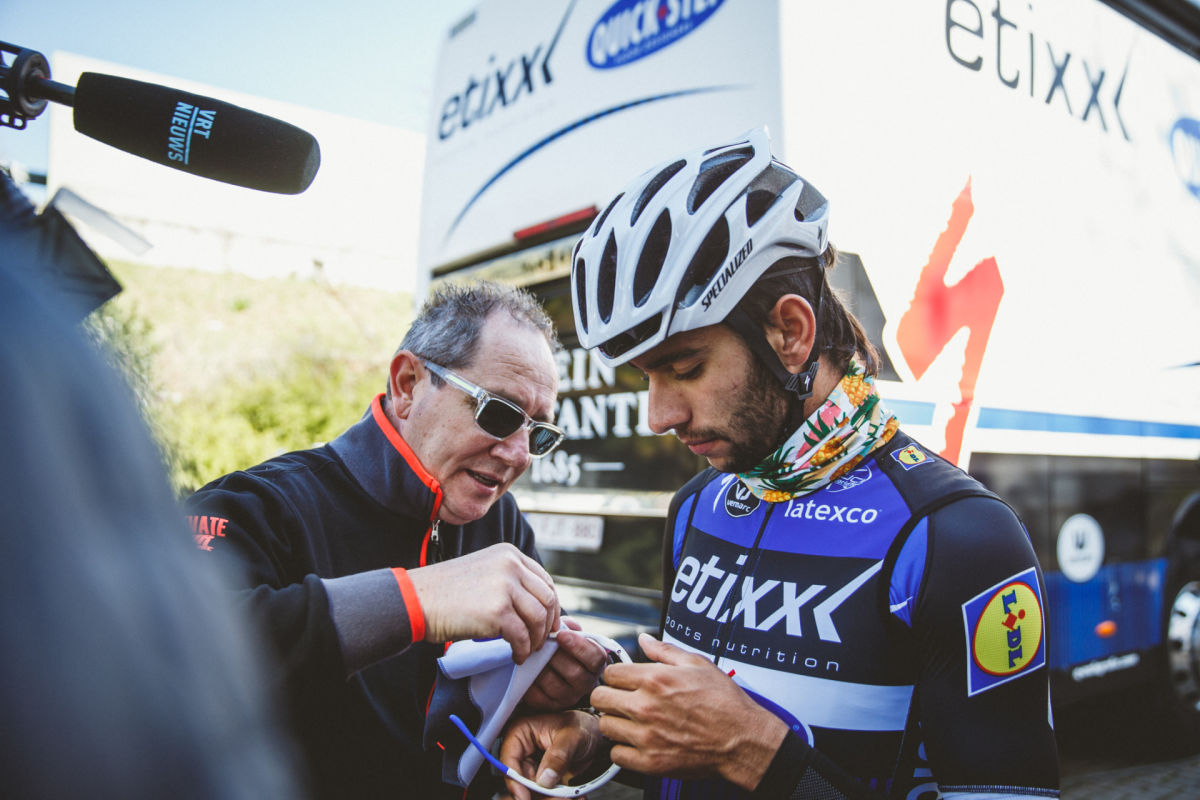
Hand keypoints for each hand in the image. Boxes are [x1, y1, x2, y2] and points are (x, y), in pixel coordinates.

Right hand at [406, 543, 558, 662]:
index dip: (551, 605)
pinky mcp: (497, 611)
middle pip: (547, 598)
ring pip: (539, 618)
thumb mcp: (483, 571)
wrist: (416, 599)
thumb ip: (509, 579)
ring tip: (527, 650)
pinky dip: (522, 650)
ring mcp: (505, 587)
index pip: (545, 580)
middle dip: (548, 624)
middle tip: (541, 640)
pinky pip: (522, 636)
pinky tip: (515, 655)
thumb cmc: (445, 591)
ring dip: (536, 639)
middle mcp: (510, 565)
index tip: (548, 622)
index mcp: (509, 553)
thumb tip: (535, 605)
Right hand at [498, 710, 602, 799]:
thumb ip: (558, 756)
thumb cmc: (581, 727)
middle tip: (555, 799)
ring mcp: (531, 766)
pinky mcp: (540, 778)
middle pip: (518, 779)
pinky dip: (553, 798)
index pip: (509, 759)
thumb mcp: (573, 737)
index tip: (525, 796)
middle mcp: (522, 750)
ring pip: (529, 790)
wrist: (595, 737)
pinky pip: (540, 794)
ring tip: (566, 798)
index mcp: (522, 732)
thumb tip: (544, 779)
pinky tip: (567, 797)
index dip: (515, 780)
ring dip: (546, 798)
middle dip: (535, 793)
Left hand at [523, 618, 606, 709]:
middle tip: (542, 646)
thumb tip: (562, 625)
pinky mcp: (551, 706)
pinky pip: (539, 697)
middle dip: (556, 657)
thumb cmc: (563, 647)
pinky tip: (527, 671)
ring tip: (532, 656)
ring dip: (541, 669)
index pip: (595, 658)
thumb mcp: (569, 634)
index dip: (579, 646)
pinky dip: (530, 683)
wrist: (551, 666)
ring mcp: (569, 697)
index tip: (561, 635)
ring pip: (555, 686)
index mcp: (595, 664)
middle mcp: (586, 683)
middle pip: (575, 674)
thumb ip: (568, 627)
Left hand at [591, 633, 786, 789]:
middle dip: (609, 697)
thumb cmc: (724, 702)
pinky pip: (616, 755)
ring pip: (605, 727)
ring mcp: (646, 736)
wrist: (742, 740)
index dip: (615, 676)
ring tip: (631, 722)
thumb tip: (643, 640)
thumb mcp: (697, 664)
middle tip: (622, 701)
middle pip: (599, 699)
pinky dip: (624, 750)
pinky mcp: (650, 762)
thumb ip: (664, 651)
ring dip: (616, 723)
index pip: (610, 673)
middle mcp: (646, 706)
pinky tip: (638, 742)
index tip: (622, 682)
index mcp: (655, 679)